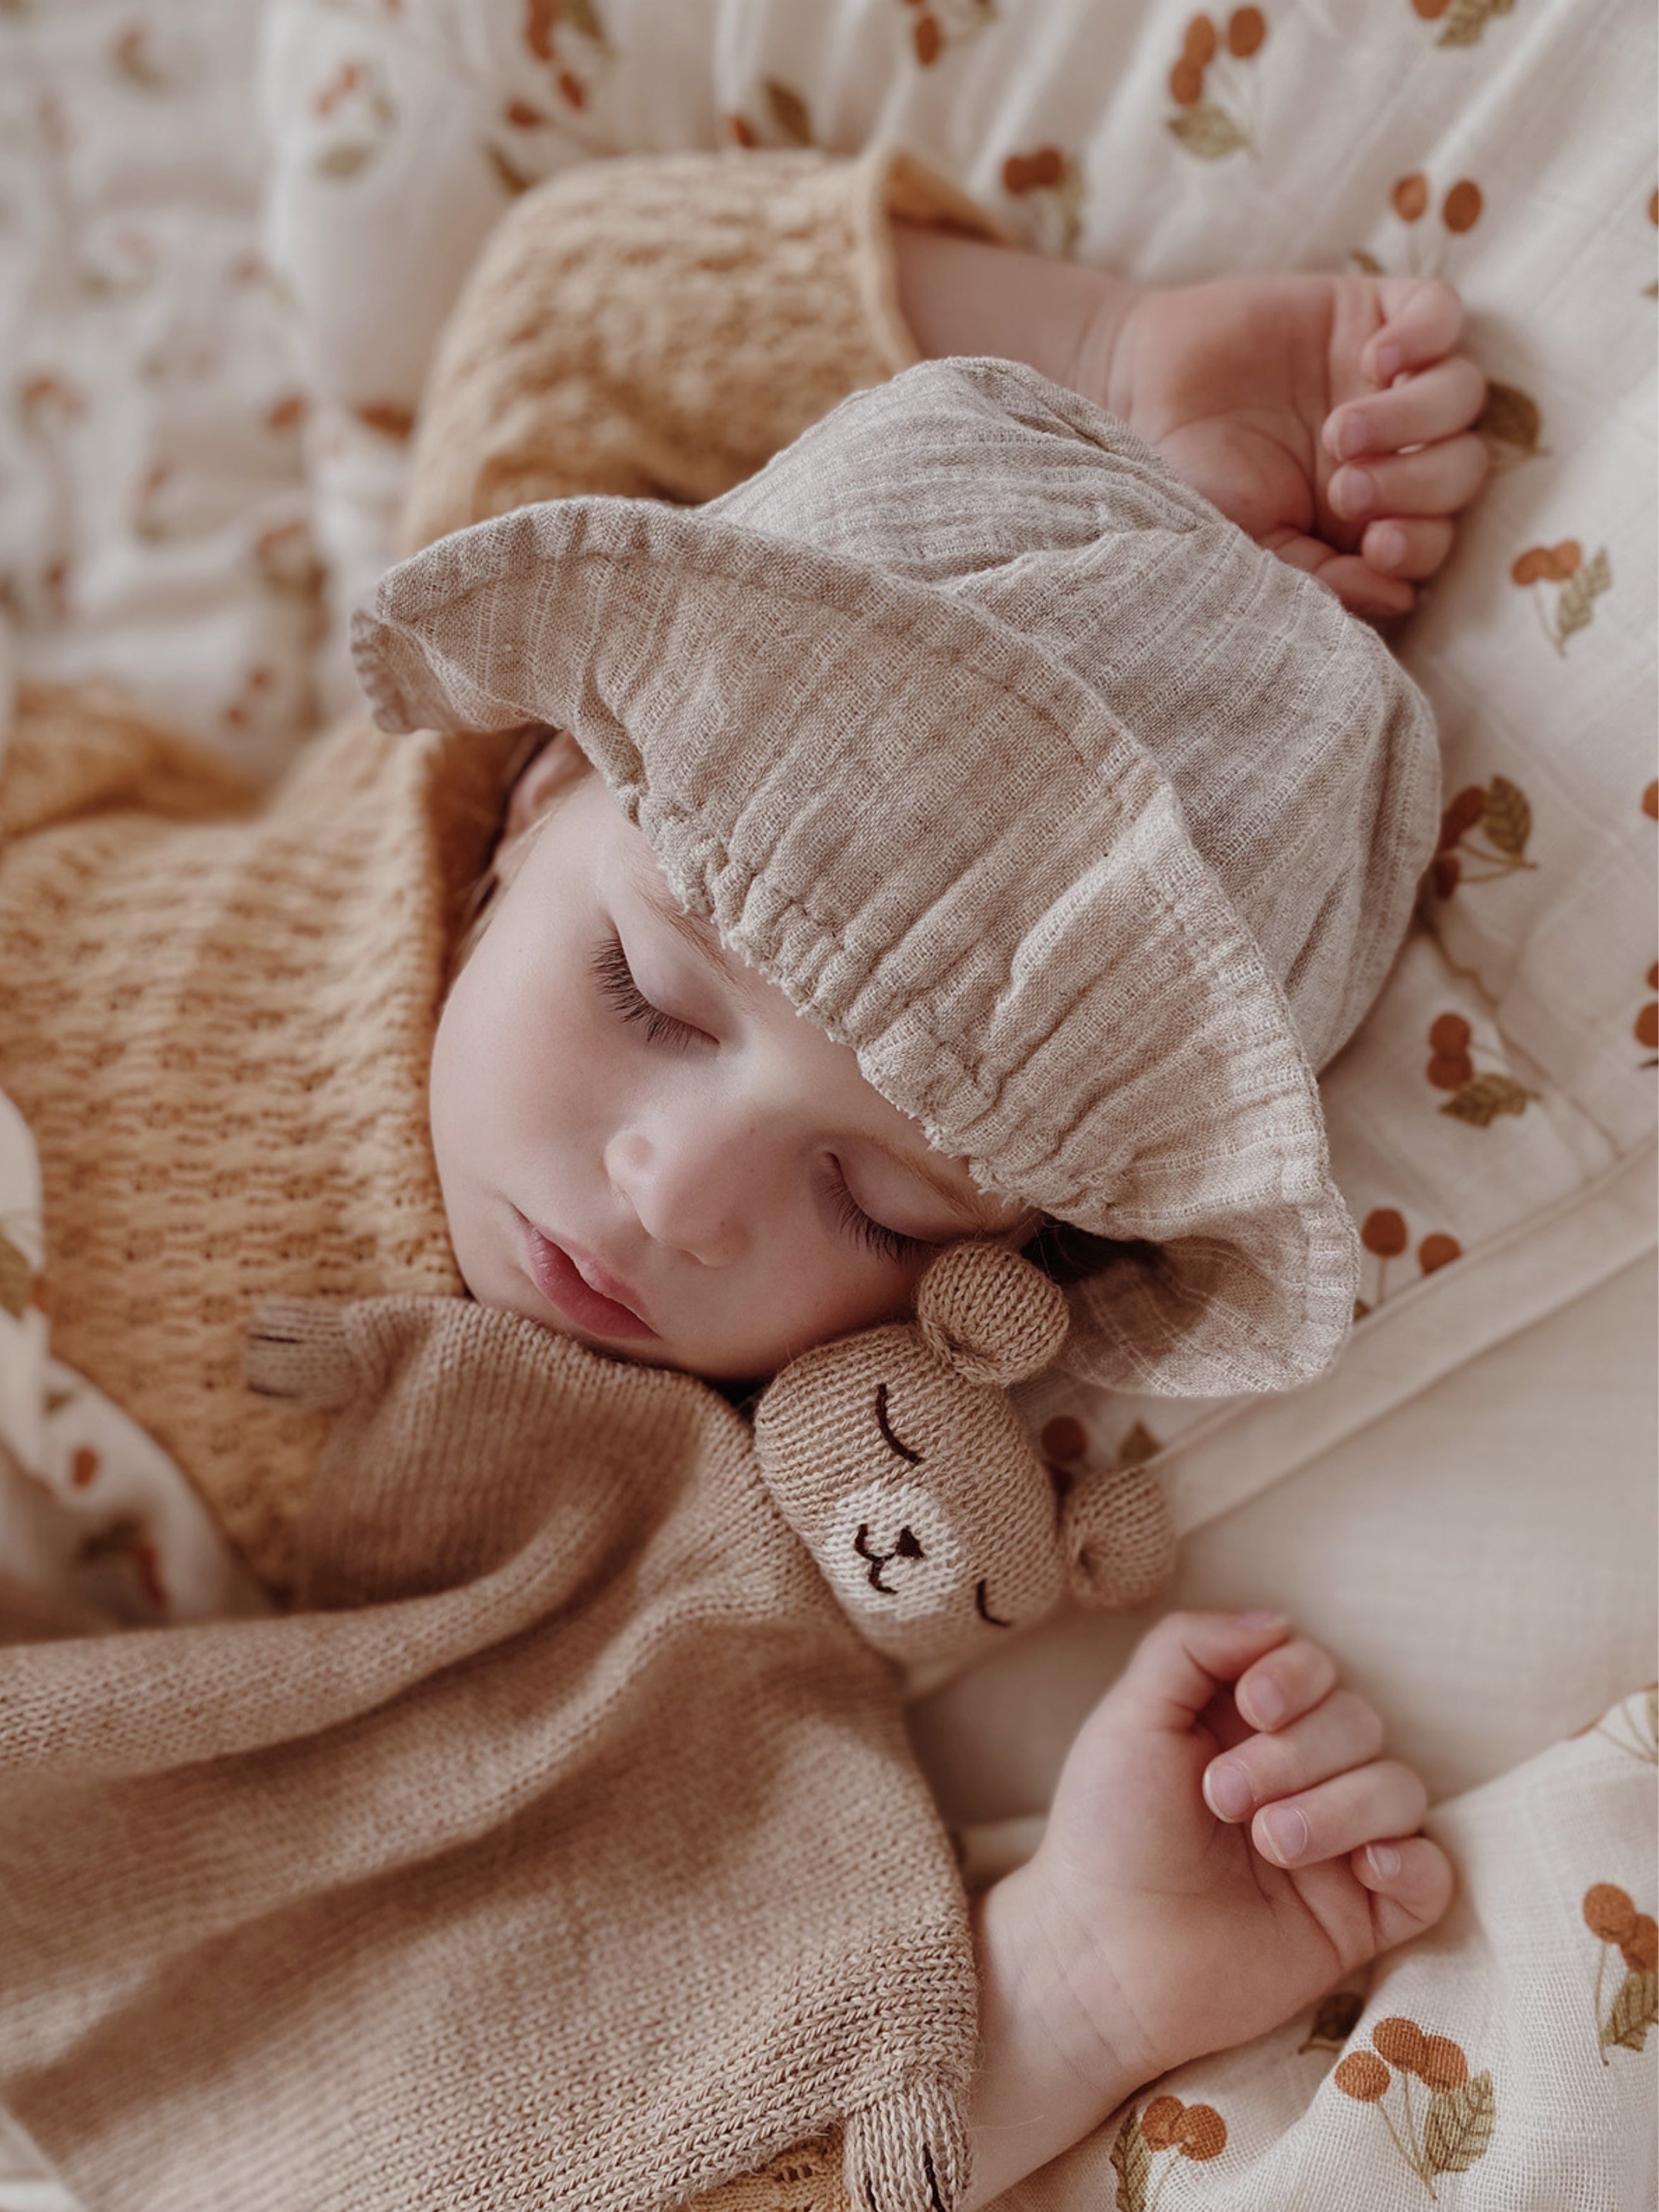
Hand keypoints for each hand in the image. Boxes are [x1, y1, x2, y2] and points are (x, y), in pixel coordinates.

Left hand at [962, 1611, 1451, 2204]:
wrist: (1102, 1954)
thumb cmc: (1107, 1830)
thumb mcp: (1131, 1716)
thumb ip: (1192, 1646)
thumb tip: (1278, 1621)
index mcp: (1249, 1724)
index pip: (1318, 1668)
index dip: (1297, 1677)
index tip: (1252, 1707)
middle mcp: (1301, 1776)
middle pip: (1361, 1722)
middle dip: (1298, 1754)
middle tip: (1222, 1798)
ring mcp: (1336, 1847)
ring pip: (1400, 1790)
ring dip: (1337, 1808)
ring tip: (1267, 1844)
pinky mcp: (1359, 1918)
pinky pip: (1432, 1875)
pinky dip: (1411, 1862)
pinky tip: (1361, 1869)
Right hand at [1096, 274, 1488, 615]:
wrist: (1141, 390)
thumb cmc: (1193, 478)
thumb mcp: (1250, 543)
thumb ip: (1323, 576)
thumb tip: (1399, 595)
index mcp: (1371, 514)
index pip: (1434, 534)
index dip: (1420, 544)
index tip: (1375, 547)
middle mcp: (1395, 446)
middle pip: (1463, 467)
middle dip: (1415, 485)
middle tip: (1347, 489)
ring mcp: (1391, 378)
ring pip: (1461, 394)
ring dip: (1413, 420)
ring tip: (1338, 430)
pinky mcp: (1373, 313)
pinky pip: (1441, 312)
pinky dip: (1425, 336)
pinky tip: (1375, 359)